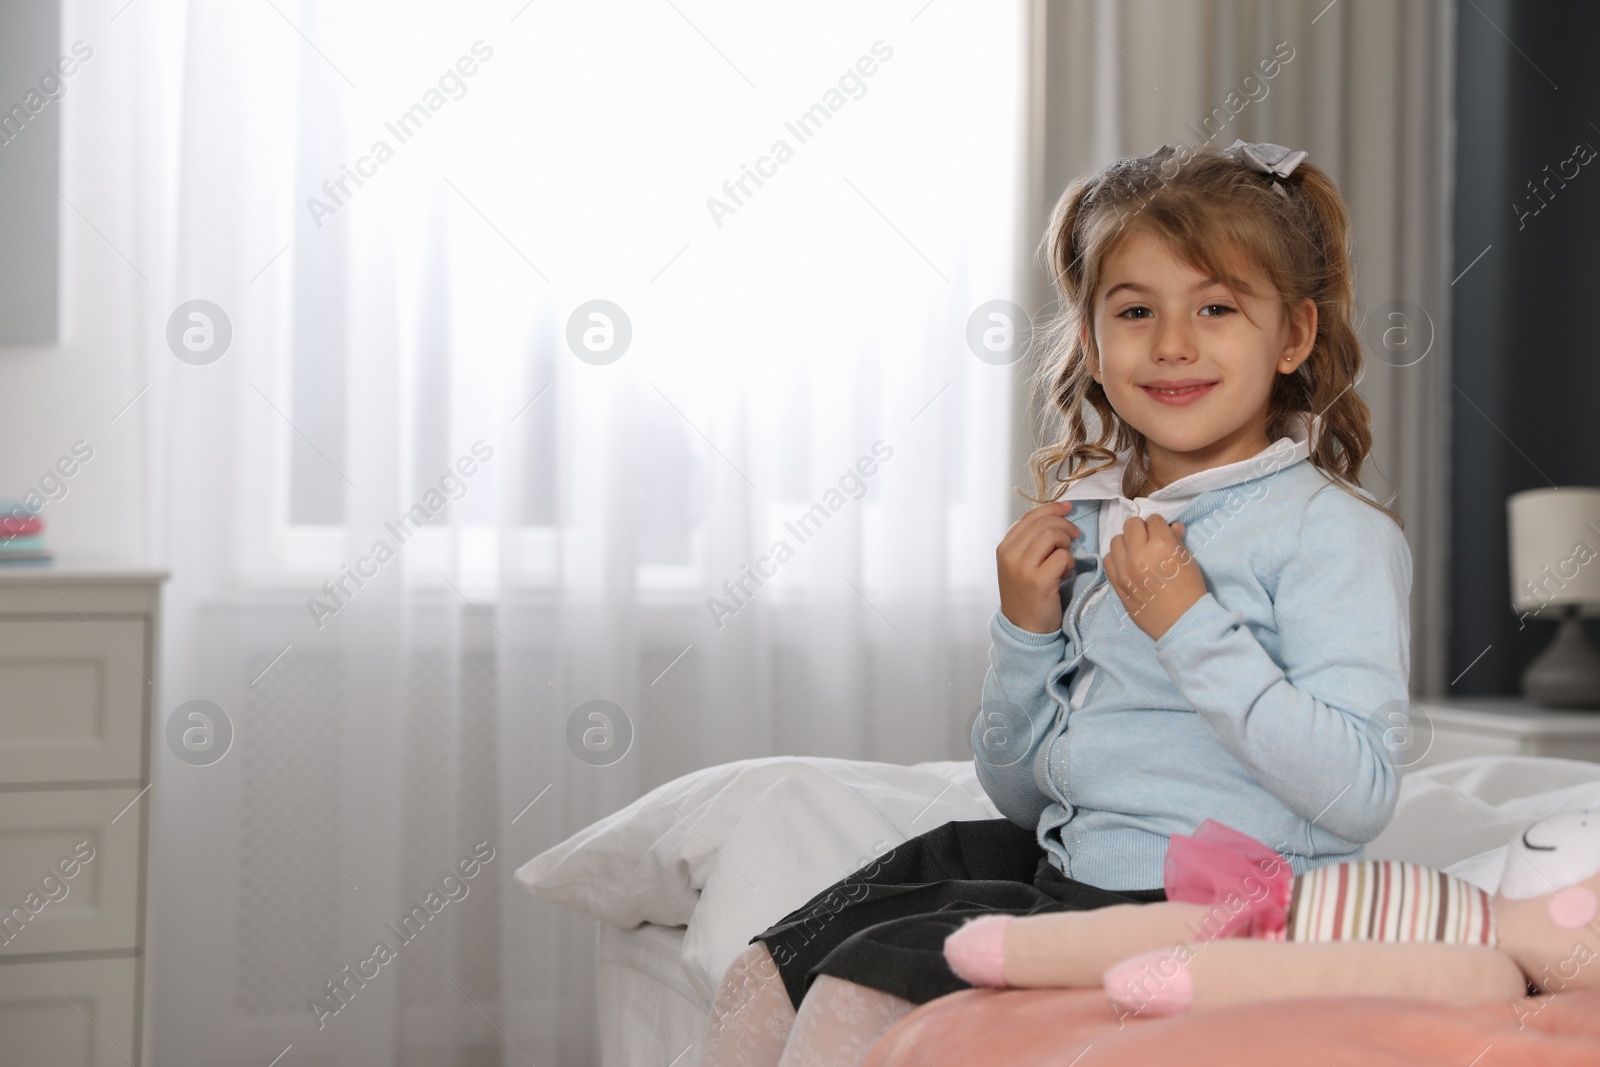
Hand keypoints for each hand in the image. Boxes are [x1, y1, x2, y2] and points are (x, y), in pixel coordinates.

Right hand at [996, 501, 1080, 633]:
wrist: (1023, 629)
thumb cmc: (1027, 595)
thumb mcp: (1019, 565)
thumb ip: (1030, 543)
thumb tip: (1056, 517)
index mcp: (1004, 548)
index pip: (1030, 517)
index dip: (1052, 508)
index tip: (1069, 508)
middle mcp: (1010, 555)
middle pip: (1043, 523)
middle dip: (1064, 526)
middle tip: (1074, 538)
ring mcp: (1023, 568)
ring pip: (1052, 535)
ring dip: (1066, 543)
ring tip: (1066, 558)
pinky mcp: (1039, 581)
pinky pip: (1062, 556)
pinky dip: (1069, 562)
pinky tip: (1065, 573)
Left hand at [1103, 514, 1204, 640]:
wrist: (1181, 622)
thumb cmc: (1191, 590)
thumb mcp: (1188, 561)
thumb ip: (1177, 541)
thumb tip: (1173, 526)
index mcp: (1162, 545)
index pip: (1153, 520)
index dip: (1158, 526)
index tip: (1162, 534)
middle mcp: (1140, 554)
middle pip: (1131, 525)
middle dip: (1141, 530)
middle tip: (1149, 542)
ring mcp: (1125, 569)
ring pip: (1116, 540)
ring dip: (1127, 543)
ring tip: (1137, 553)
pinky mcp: (1116, 583)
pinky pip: (1108, 560)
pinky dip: (1116, 559)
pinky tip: (1127, 565)